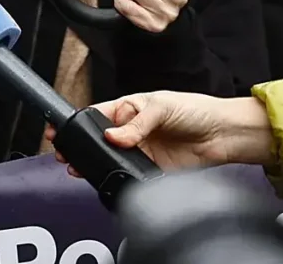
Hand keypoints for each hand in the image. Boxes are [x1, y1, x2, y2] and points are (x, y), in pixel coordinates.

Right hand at [44, 91, 275, 174]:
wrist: (223, 134)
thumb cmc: (194, 109)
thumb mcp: (161, 107)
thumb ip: (136, 124)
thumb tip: (113, 136)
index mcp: (128, 108)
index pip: (95, 114)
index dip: (76, 122)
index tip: (59, 128)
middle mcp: (130, 130)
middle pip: (97, 139)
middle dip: (79, 146)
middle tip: (64, 152)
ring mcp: (139, 150)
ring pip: (108, 158)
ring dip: (93, 163)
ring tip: (78, 167)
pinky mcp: (150, 169)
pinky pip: (128, 174)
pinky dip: (117, 176)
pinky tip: (109, 176)